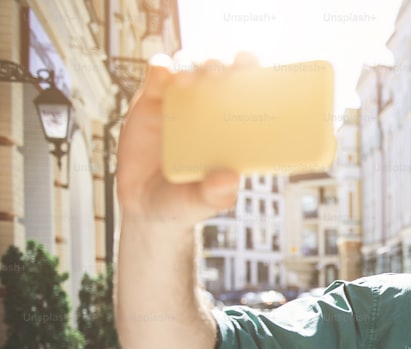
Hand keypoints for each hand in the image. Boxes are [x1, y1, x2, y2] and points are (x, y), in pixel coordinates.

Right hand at [116, 54, 249, 225]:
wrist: (144, 206)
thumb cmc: (184, 203)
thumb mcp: (200, 202)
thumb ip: (215, 194)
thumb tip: (230, 179)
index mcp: (232, 130)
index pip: (247, 95)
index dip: (252, 76)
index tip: (251, 68)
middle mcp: (209, 112)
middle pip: (220, 75)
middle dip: (222, 67)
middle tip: (220, 74)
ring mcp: (180, 104)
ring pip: (190, 69)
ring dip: (193, 66)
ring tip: (191, 80)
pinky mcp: (151, 102)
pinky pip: (157, 76)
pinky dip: (160, 68)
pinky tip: (163, 72)